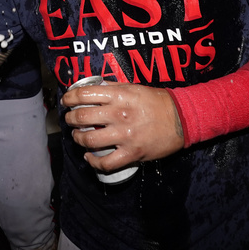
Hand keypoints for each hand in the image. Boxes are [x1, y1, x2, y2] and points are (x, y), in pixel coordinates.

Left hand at [62, 82, 182, 171]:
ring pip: (89, 140)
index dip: (69, 98)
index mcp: (119, 96)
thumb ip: (114, 88)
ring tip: (78, 136)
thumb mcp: (135, 87)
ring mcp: (124, 135)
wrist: (182, 119)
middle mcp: (119, 114)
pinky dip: (93, 161)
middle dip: (71, 119)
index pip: (84, 94)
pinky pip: (106, 162)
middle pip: (82, 117)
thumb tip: (96, 87)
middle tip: (70, 119)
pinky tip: (89, 156)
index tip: (66, 100)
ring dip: (78, 138)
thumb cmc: (159, 101)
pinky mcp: (131, 153)